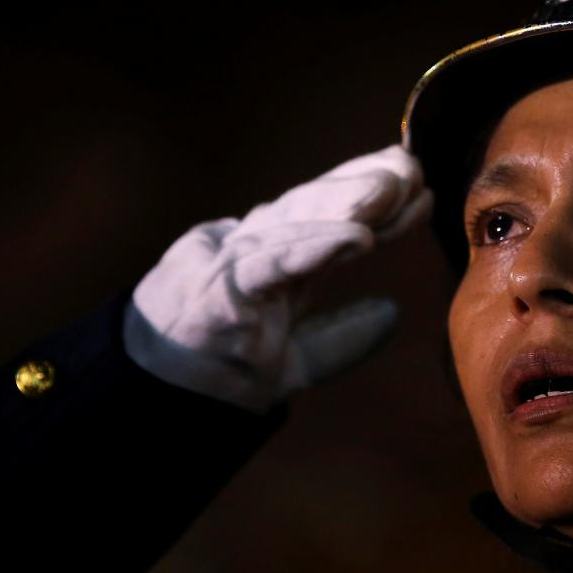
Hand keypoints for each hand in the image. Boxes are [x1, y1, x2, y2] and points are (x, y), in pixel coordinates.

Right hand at [122, 144, 433, 414]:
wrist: (154, 406)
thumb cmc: (217, 374)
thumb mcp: (293, 359)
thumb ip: (341, 336)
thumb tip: (392, 313)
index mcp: (268, 261)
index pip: (323, 219)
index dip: (369, 200)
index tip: (418, 185)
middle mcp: (248, 250)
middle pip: (311, 207)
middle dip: (362, 184)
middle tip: (412, 167)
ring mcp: (228, 264)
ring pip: (291, 222)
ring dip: (344, 202)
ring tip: (392, 186)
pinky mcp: (215, 292)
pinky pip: (270, 264)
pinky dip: (314, 246)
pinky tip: (357, 236)